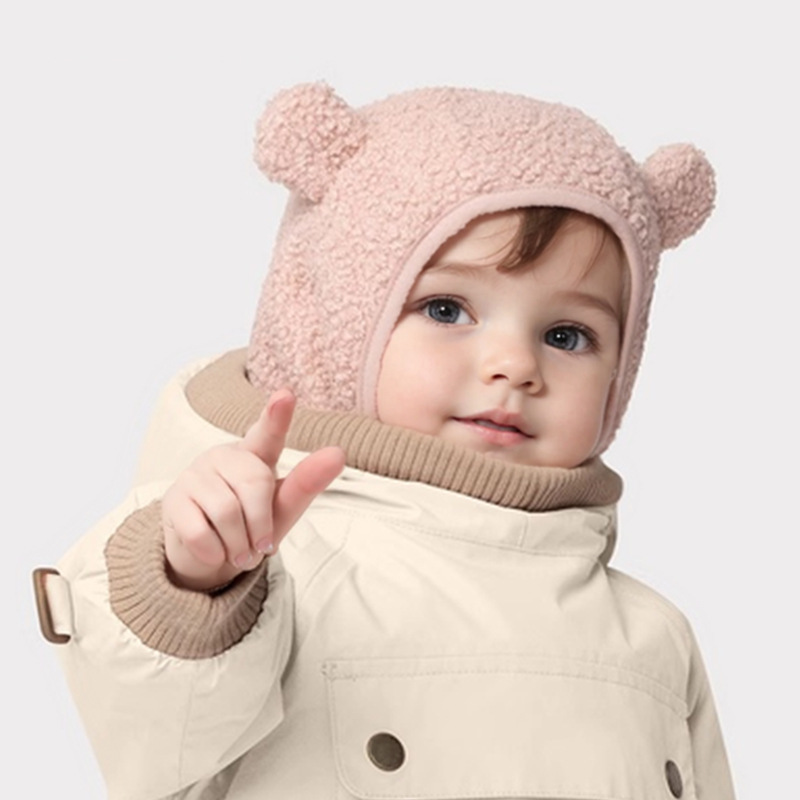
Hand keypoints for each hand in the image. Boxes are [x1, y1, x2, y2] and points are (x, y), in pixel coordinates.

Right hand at [162, 389, 345, 590]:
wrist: (210, 558)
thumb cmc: (252, 526)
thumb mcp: (283, 508)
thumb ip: (307, 483)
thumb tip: (337, 453)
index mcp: (255, 455)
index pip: (267, 434)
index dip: (276, 416)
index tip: (285, 396)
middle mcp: (224, 457)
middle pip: (254, 486)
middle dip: (261, 526)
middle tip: (260, 547)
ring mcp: (195, 475)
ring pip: (226, 512)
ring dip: (238, 545)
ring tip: (239, 552)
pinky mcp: (173, 500)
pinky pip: (199, 531)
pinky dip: (213, 552)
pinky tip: (215, 552)